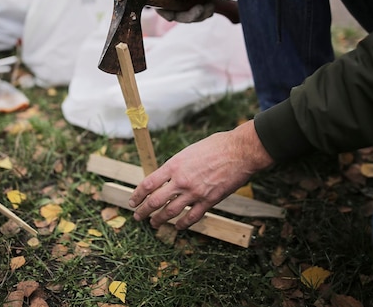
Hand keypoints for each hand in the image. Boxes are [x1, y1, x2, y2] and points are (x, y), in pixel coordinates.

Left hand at [128, 121, 273, 229]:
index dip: (137, 194)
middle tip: (138, 216)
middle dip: (143, 211)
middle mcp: (181, 181)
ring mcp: (194, 192)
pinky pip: (191, 217)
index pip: (148, 183)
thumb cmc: (216, 146)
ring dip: (159, 219)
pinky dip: (182, 224)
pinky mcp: (209, 201)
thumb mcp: (189, 151)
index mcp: (174, 165)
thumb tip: (166, 177)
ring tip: (154, 223)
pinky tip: (177, 226)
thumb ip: (177, 166)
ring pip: (170, 212)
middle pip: (155, 201)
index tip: (132, 201)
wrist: (239, 151)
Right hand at [157, 0, 232, 22]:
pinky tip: (210, 7)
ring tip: (210, 5)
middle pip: (171, 10)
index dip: (162, 9)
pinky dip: (202, 15)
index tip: (172, 16)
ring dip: (198, 15)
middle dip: (187, 15)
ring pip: (182, 16)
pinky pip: (191, 16)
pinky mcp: (188, 5)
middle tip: (201, 9)